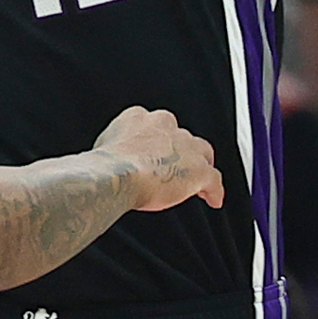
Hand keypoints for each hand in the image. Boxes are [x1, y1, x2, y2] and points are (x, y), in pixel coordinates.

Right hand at [96, 108, 222, 210]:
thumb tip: (105, 164)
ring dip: (201, 167)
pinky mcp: (198, 169)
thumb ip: (114, 150)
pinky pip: (213, 180)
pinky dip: (214, 190)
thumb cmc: (104, 166)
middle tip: (177, 170)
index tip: (157, 154)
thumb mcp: (103, 148)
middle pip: (182, 137)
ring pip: (202, 154)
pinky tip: (214, 200)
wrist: (117, 175)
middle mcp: (166, 126)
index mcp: (140, 118)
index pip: (157, 126)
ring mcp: (185, 147)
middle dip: (181, 152)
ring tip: (199, 184)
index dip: (160, 142)